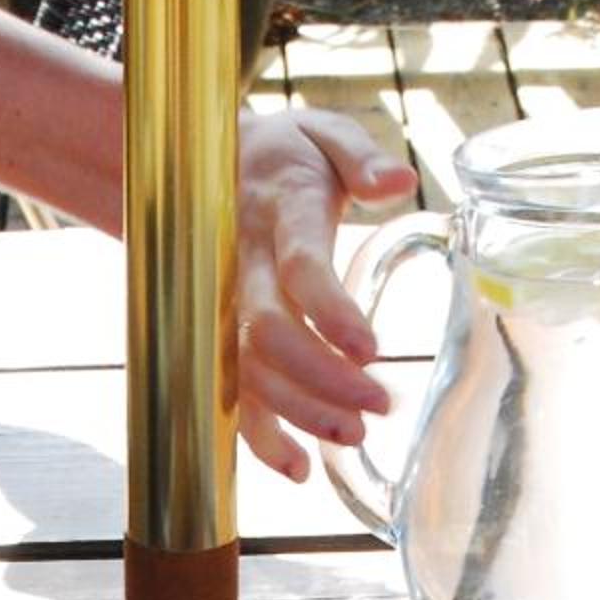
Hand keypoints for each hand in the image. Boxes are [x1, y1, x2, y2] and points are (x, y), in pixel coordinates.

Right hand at [233, 111, 418, 481]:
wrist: (200, 169)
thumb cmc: (282, 155)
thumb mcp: (322, 133)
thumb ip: (359, 154)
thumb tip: (398, 181)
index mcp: (277, 212)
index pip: (299, 266)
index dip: (330, 309)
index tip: (370, 348)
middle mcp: (242, 265)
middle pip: (267, 332)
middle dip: (321, 377)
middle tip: (379, 404)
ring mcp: (225, 306)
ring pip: (249, 371)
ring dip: (299, 412)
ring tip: (354, 434)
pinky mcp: (223, 337)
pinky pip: (232, 393)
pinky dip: (260, 436)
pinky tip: (299, 467)